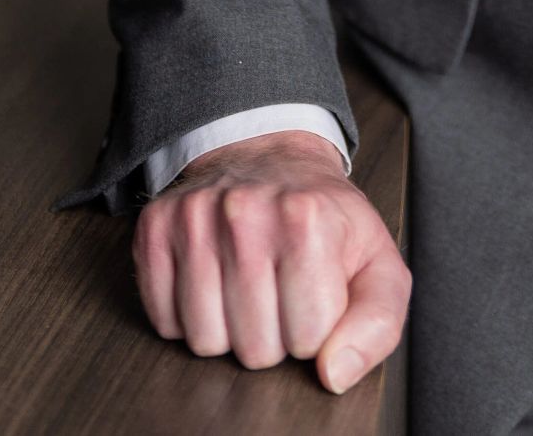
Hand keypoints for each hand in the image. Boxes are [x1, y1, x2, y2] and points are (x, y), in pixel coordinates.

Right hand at [131, 128, 410, 391]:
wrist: (272, 158)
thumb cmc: (326, 220)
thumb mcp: (377, 262)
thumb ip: (377, 323)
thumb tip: (334, 373)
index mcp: (306, 218)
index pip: (306, 340)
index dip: (314, 330)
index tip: (315, 293)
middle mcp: (244, 211)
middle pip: (253, 349)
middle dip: (273, 335)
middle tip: (280, 290)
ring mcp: (193, 216)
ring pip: (204, 341)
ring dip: (230, 330)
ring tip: (249, 286)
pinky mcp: (154, 228)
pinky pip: (164, 322)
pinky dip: (188, 317)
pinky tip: (213, 281)